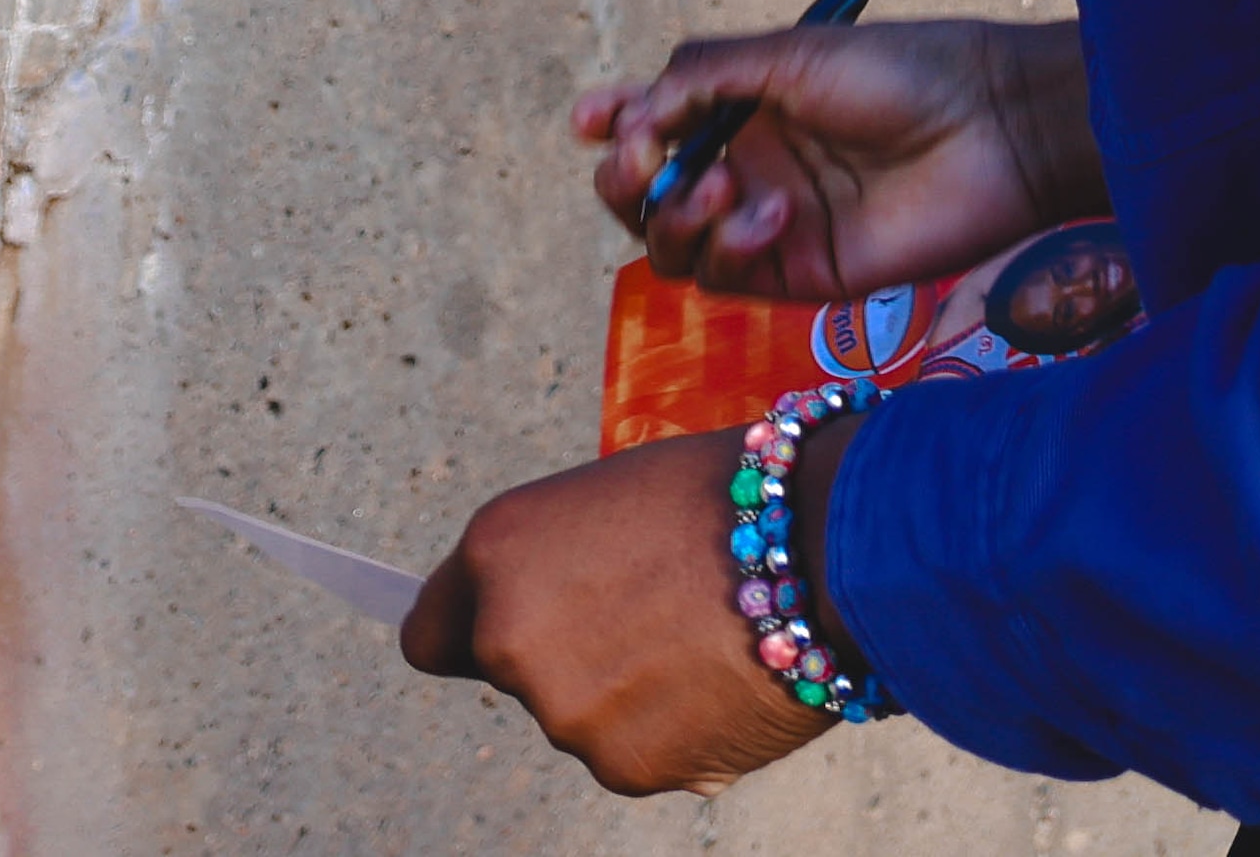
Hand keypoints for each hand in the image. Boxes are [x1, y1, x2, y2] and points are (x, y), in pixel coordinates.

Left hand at [404, 433, 829, 795]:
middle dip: (573, 654)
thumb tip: (546, 619)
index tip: (512, 629)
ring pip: (585, 718)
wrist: (828, 542)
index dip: (476, 629)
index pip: (431, 633)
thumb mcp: (617, 499)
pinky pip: (639, 754)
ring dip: (630, 693)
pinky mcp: (625, 767)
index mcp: (499, 549)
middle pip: (517, 676)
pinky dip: (677, 730)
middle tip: (655, 614)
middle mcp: (510, 636)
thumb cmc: (734, 493)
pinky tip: (727, 680)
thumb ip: (559, 564)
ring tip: (708, 637)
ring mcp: (565, 712)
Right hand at [578, 15, 1099, 298]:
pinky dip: (729, 247)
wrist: (990, 126)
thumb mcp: (792, 54)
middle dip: (624, 179)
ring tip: (721, 184)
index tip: (592, 117)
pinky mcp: (802, 273)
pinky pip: (729, 277)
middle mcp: (750, 167)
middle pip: (646, 194)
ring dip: (674, 217)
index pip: (653, 123)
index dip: (611, 123)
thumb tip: (629, 113)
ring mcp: (772, 225)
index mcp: (744, 106)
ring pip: (675, 245)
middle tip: (641, 157)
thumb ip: (704, 77)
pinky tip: (771, 216)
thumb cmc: (901, 72)